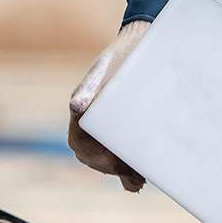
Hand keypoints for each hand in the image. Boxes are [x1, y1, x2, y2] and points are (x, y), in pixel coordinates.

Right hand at [67, 20, 149, 191]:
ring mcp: (107, 125)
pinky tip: (142, 175)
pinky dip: (129, 168)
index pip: (80, 143)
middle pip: (92, 156)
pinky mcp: (125, 128)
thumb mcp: (108, 68)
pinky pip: (121, 153)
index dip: (96, 158)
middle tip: (134, 177)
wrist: (144, 43)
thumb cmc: (123, 55)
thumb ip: (92, 86)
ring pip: (106, 157)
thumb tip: (77, 106)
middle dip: (111, 169)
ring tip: (139, 179)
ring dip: (121, 171)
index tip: (117, 164)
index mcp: (82, 108)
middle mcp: (91, 120)